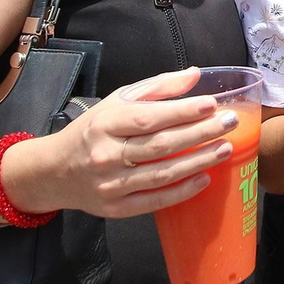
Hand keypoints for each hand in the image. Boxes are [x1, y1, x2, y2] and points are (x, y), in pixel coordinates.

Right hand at [29, 68, 239, 218]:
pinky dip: (182, 191)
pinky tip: (205, 179)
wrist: (54, 171)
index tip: (212, 105)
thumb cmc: (92, 131)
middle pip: (161, 145)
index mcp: (105, 123)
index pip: (149, 117)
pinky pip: (154, 201)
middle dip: (200, 134)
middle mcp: (106, 154)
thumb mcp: (116, 101)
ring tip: (225, 149)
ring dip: (198, 162)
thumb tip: (194, 75)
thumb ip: (157, 88)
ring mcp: (110, 184)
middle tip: (229, 123)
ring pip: (162, 174)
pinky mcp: (115, 208)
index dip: (182, 111)